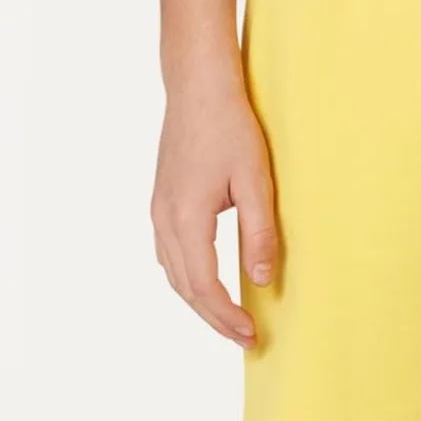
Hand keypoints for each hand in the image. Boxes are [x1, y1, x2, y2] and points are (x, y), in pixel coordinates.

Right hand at [149, 80, 281, 350]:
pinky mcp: (161, 198)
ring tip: (227, 313)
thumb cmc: (230, 125)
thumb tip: (262, 280)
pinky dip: (186, 274)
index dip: (227, 317)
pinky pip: (168, 252)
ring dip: (198, 298)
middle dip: (213, 317)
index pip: (204, 288)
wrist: (198, 84)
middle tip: (244, 335)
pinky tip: (205, 274)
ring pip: (173, 272)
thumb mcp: (255, 178)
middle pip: (185, 288)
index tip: (251, 335)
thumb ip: (259, 232)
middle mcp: (164, 220)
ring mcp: (158, 209)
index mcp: (186, 219)